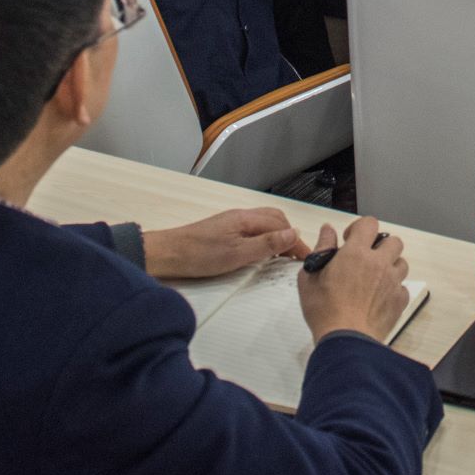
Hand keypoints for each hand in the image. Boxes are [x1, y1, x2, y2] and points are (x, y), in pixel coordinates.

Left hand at [144, 208, 310, 278]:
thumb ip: (266, 244)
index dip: (296, 241)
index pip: (281, 225)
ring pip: (263, 223)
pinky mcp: (223, 231)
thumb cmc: (200, 255)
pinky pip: (252, 229)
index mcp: (247, 219)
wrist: (168, 254)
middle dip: (289, 235)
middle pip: (274, 219)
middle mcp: (241, 216)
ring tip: (282, 255)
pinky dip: (264, 238)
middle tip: (296, 256)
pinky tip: (260, 253)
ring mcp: (231, 222)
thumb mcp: (238, 254)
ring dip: (277, 236)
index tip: (306, 257)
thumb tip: (292, 234)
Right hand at [297, 217, 411, 342]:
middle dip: (381, 246)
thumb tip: (327, 232)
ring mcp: (392, 282)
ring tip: (374, 278)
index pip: (369, 224)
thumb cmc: (325, 311)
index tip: (350, 240)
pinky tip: (379, 298)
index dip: (360, 228)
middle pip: (393, 241)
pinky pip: (403, 287)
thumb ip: (321, 249)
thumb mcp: (310, 277)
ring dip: (390, 266)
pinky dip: (394, 289)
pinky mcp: (399, 301)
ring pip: (402, 263)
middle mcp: (379, 264)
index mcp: (356, 253)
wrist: (346, 340)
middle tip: (366, 258)